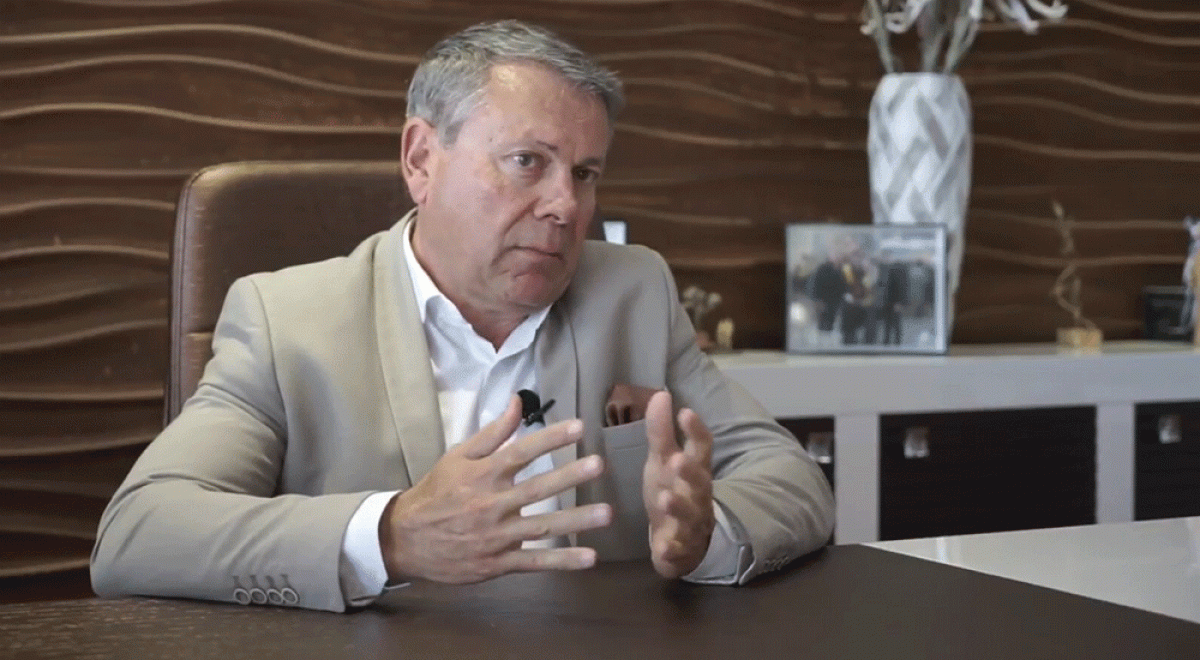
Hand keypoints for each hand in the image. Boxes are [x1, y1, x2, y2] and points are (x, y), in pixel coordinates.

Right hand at [378, 395, 611, 583]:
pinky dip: (562, 562)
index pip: (521, 452)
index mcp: (483, 475)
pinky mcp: (496, 562)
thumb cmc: (436, 492)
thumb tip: (517, 400)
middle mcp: (491, 504)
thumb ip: (493, 432)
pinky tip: (589, 558)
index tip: (580, 427)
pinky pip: (534, 562)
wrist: (404, 539)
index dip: (550, 439)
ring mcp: (496, 536)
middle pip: (536, 489)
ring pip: (541, 528)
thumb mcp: (458, 457)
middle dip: (569, 477)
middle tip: (598, 465)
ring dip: (576, 522)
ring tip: (606, 514)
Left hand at [642, 390, 715, 578]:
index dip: (696, 431)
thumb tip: (661, 393)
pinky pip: (678, 551)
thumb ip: (661, 431)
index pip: (702, 448)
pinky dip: (671, 550)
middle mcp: (697, 496)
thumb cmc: (673, 490)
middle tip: (678, 460)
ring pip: (690, 516)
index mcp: (694, 471)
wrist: (681, 540)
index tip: (685, 411)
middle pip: (701, 483)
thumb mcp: (662, 461)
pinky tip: (662, 549)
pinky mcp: (680, 550)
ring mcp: (690, 524)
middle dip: (690, 473)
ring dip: (679, 508)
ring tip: (664, 498)